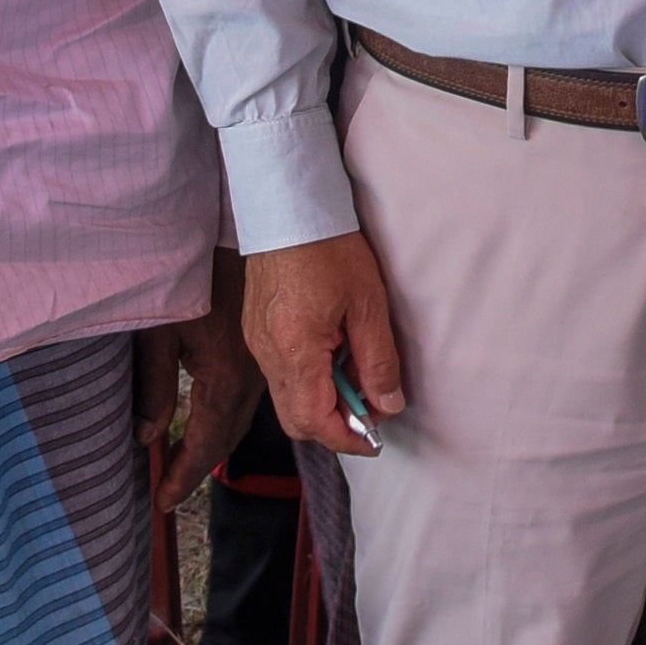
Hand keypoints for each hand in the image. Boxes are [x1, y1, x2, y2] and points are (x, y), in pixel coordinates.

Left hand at [147, 282, 264, 516]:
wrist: (237, 239)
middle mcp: (252, 380)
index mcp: (226, 380)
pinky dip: (224, 421)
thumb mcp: (160, 333)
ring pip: (238, 421)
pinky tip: (206, 422)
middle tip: (168, 491)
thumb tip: (147, 436)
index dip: (183, 477)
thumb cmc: (191, 277)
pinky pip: (245, 399)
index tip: (163, 501)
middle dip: (197, 469)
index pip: (206, 445)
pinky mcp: (261, 352)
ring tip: (181, 465)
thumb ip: (154, 389)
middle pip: (226, 440)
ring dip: (212, 446)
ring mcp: (261, 366)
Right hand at [246, 233, 404, 456]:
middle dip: (335, 424)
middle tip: (370, 405)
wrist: (287, 206)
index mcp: (294, 351)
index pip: (315, 422)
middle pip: (297, 420)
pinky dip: (309, 378)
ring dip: (324, 399)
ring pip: (288, 398)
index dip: (349, 438)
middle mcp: (267, 354)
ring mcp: (258, 343)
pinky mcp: (256, 331)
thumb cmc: (328, 247)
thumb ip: (379, 361)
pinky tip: (334, 351)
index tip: (375, 438)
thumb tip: (388, 404)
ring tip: (356, 369)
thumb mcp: (368, 304)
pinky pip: (281, 374)